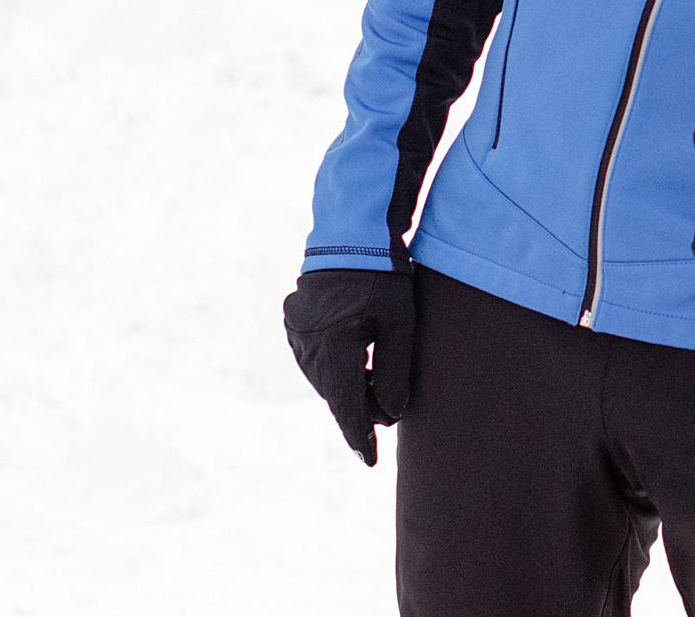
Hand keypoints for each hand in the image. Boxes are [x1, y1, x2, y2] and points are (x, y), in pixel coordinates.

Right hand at [283, 268, 416, 464]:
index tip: (369, 461)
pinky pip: (313, 359)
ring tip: (375, 386)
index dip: (359, 435)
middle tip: (387, 415)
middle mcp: (307, 344)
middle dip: (359, 408)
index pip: (347, 405)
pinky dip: (333, 368)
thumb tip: (391, 415)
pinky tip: (355, 363)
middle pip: (334, 393)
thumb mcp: (400, 324)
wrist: (352, 233)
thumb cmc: (383, 277)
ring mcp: (296, 333)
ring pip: (323, 378)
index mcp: (333, 347)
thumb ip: (396, 371)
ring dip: (346, 387)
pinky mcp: (294, 322)